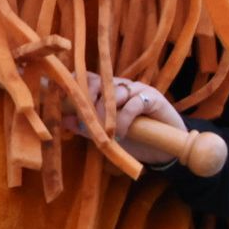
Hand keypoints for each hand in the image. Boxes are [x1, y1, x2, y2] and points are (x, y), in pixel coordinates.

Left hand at [64, 72, 184, 167]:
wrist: (165, 150)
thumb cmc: (134, 140)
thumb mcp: (107, 135)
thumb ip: (87, 127)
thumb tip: (64, 120)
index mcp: (108, 90)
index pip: (89, 78)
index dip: (77, 84)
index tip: (64, 96)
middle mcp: (121, 86)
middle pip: (100, 81)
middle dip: (90, 99)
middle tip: (88, 119)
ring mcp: (138, 89)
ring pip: (116, 92)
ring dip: (106, 113)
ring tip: (105, 132)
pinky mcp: (153, 98)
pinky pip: (133, 104)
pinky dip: (124, 119)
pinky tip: (122, 134)